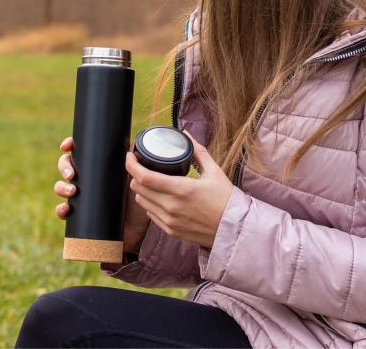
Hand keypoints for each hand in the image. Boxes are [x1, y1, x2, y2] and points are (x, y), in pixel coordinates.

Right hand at [55, 137, 150, 253]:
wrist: (139, 228)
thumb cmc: (139, 199)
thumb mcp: (139, 177)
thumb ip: (135, 161)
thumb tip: (130, 146)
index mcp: (98, 166)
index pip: (79, 151)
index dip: (69, 145)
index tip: (65, 146)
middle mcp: (88, 179)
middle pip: (66, 166)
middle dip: (64, 167)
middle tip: (72, 174)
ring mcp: (82, 197)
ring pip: (61, 187)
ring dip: (61, 187)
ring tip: (72, 191)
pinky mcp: (80, 216)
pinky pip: (63, 211)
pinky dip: (60, 209)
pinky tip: (65, 209)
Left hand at [125, 130, 233, 248]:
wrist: (234, 229)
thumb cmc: (226, 199)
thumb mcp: (214, 171)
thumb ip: (197, 151)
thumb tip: (186, 134)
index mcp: (181, 189)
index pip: (145, 177)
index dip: (131, 164)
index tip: (130, 155)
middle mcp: (172, 206)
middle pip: (138, 188)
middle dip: (135, 174)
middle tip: (140, 165)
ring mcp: (169, 220)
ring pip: (141, 201)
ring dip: (142, 189)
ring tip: (149, 180)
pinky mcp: (170, 230)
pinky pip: (150, 215)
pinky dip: (150, 203)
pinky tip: (158, 196)